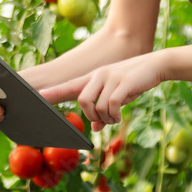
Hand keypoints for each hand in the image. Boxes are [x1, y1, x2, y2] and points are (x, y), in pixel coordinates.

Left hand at [38, 52, 164, 131]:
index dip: (53, 92)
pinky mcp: (123, 83)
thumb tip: (95, 127)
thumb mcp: (118, 96)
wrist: (155, 64)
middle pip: (82, 101)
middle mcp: (98, 76)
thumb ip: (104, 110)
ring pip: (97, 106)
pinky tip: (120, 115)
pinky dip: (115, 116)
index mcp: (94, 78)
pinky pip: (111, 105)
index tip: (36, 96)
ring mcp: (110, 78)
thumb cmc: (134, 81)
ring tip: (116, 116)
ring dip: (107, 118)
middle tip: (105, 119)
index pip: (69, 85)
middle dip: (91, 116)